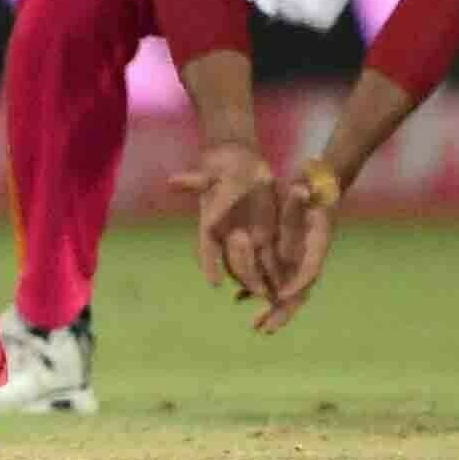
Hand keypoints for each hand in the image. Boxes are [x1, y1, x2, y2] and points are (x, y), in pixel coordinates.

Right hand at [167, 139, 282, 309]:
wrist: (247, 165)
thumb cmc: (228, 167)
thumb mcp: (215, 171)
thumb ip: (197, 180)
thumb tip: (172, 181)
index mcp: (211, 224)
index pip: (206, 247)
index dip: (209, 263)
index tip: (212, 282)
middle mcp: (227, 236)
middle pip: (232, 261)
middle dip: (244, 275)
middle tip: (254, 288)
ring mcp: (247, 240)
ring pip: (251, 266)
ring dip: (259, 281)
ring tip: (269, 293)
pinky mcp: (266, 239)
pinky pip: (270, 260)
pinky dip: (275, 273)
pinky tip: (286, 284)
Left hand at [254, 162, 340, 333]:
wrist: (317, 189)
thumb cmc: (311, 188)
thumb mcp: (306, 188)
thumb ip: (302, 194)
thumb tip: (302, 189)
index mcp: (318, 244)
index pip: (310, 269)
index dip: (297, 283)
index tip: (281, 296)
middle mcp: (310, 258)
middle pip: (299, 291)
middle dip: (283, 311)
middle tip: (266, 329)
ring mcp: (300, 261)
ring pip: (286, 292)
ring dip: (271, 309)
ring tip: (257, 326)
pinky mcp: (287, 259)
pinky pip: (274, 280)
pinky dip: (259, 290)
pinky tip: (239, 300)